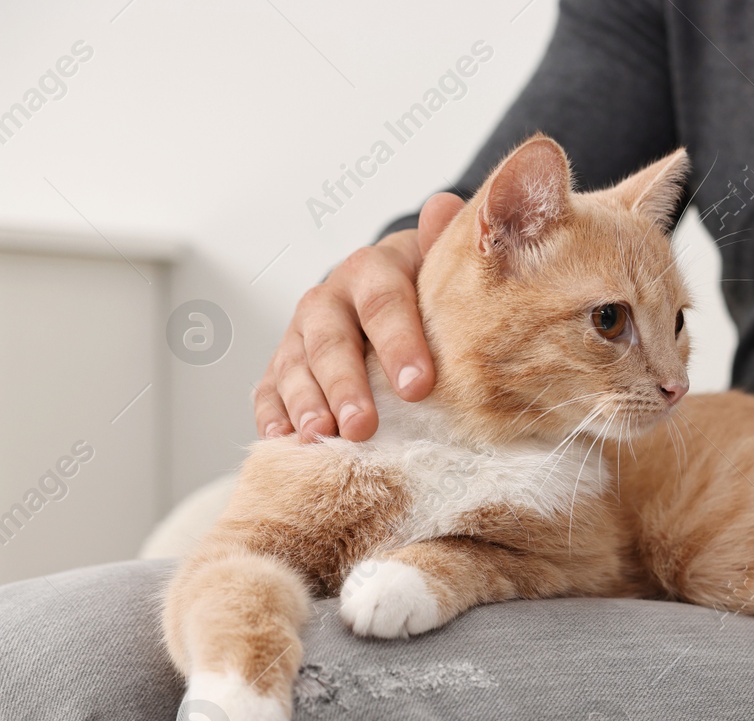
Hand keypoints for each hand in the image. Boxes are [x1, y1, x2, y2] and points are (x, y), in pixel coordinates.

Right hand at [253, 192, 465, 440]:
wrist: (391, 294)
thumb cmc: (426, 291)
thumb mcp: (440, 265)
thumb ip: (445, 244)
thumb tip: (445, 206)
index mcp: (372, 271)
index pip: (384, 302)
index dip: (399, 343)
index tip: (419, 386)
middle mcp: (330, 299)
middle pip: (332, 341)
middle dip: (345, 385)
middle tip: (362, 426)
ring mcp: (300, 335)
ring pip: (295, 366)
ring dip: (306, 404)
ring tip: (321, 437)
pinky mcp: (282, 367)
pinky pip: (268, 390)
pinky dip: (272, 416)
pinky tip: (283, 442)